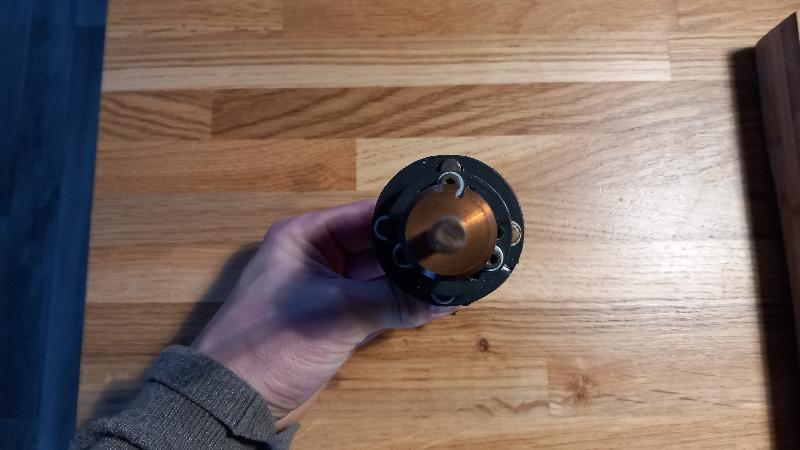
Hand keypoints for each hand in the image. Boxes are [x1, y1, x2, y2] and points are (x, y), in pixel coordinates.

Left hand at [192, 199, 456, 429]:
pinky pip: (375, 303)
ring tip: (449, 279)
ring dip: (407, 281)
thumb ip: (392, 300)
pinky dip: (399, 305)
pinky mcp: (335, 318)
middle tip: (452, 255)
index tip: (442, 223)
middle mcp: (316, 256)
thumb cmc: (267, 344)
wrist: (238, 399)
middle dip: (411, 253)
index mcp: (305, 236)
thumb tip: (441, 296)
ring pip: (378, 275)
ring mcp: (327, 288)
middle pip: (376, 245)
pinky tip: (430, 306)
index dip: (405, 219)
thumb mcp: (336, 313)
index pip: (366, 215)